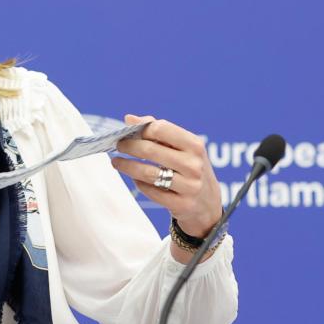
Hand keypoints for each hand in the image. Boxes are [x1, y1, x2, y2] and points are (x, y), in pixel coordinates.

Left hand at [111, 115, 223, 242]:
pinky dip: (139, 183)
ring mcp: (189, 186)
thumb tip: (129, 118)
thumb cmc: (189, 167)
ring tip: (116, 162)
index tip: (128, 131)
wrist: (207, 203)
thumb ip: (158, 131)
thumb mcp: (183, 147)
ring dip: (127, 166)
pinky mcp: (181, 205)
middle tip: (118, 145)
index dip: (141, 129)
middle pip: (151, 150)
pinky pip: (151, 192)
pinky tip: (134, 178)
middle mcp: (194, 165)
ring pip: (148, 173)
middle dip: (129, 146)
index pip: (161, 129)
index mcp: (195, 145)